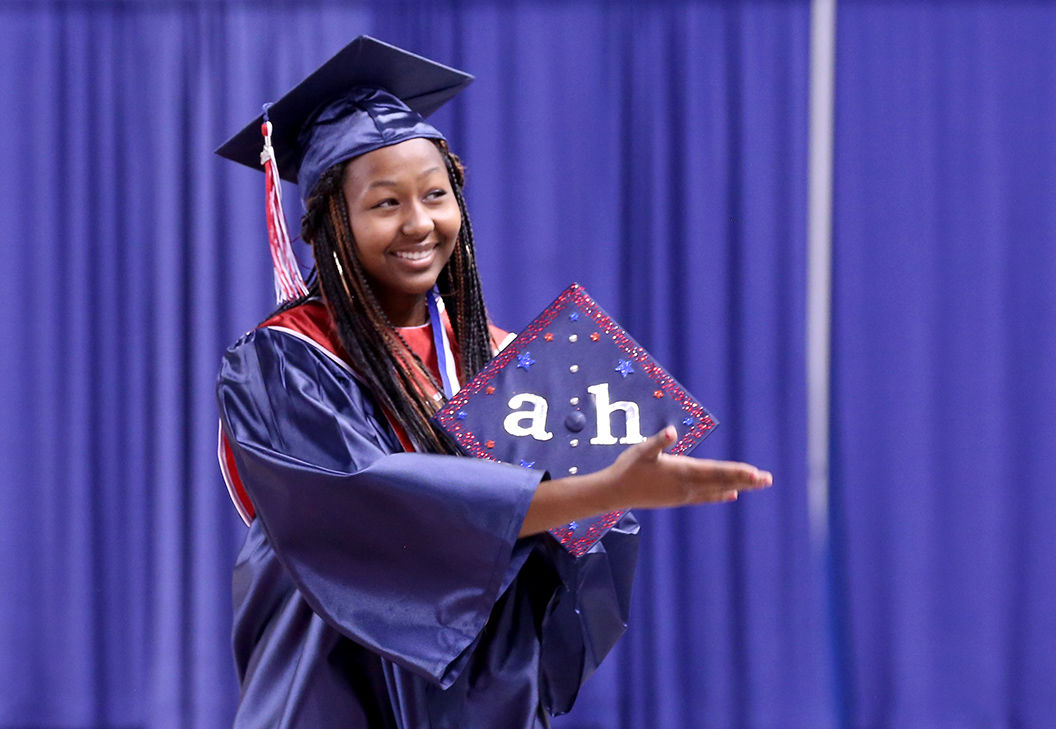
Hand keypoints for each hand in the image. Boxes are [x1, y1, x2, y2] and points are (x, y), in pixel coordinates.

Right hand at [604, 426, 771, 508]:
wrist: (615, 493)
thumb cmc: (628, 468)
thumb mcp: (641, 450)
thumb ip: (658, 441)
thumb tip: (670, 432)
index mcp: (682, 471)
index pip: (716, 471)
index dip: (736, 472)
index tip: (755, 473)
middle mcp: (687, 486)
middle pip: (722, 482)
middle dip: (746, 480)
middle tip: (768, 479)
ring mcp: (684, 494)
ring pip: (717, 490)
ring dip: (738, 486)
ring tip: (757, 485)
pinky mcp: (679, 499)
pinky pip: (706, 497)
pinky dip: (721, 495)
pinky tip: (732, 495)